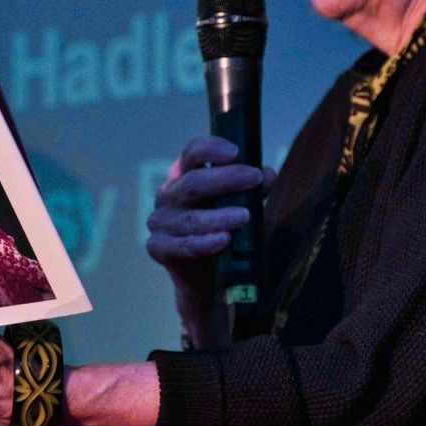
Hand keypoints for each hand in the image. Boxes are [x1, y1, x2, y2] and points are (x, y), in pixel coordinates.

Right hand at [146, 136, 274, 341]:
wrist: (206, 275)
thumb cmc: (221, 230)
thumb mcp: (239, 206)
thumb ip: (252, 191)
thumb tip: (268, 175)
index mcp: (184, 177)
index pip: (191, 154)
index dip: (210, 149)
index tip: (235, 152)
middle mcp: (168, 195)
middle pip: (192, 183)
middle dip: (226, 179)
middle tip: (254, 178)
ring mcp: (159, 221)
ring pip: (190, 218)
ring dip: (219, 216)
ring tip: (245, 216)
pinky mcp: (158, 247)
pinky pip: (184, 245)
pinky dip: (205, 243)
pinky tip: (223, 240)